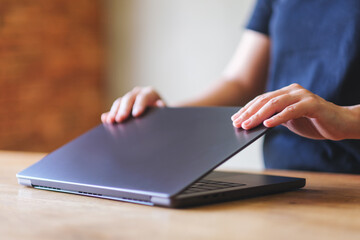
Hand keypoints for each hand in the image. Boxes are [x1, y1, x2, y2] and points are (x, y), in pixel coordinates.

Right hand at [101, 87, 165, 122]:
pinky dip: (109, 114)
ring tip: (110, 121)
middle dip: (124, 109)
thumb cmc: (164, 114)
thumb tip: (160, 104)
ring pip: (119, 102)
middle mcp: (138, 93)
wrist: (160, 115)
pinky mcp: (122, 106)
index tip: (136, 114)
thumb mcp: (167, 111)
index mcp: (150, 93)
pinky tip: (105, 119)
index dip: (139, 105)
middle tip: (120, 119)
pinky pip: (114, 108)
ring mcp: (129, 98)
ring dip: (114, 112)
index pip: (144, 97)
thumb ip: (163, 108)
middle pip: (129, 99)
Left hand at [231, 83, 356, 139]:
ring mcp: (302, 96)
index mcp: (285, 93)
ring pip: (275, 104)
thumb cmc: (313, 122)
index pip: (262, 99)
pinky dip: (278, 118)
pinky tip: (267, 125)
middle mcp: (292, 90)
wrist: (340, 124)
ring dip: (259, 116)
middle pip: (265, 100)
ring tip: (247, 125)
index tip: (235, 118)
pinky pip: (291, 111)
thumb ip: (275, 117)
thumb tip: (254, 123)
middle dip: (249, 112)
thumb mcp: (289, 120)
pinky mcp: (312, 104)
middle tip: (237, 122)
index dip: (247, 109)